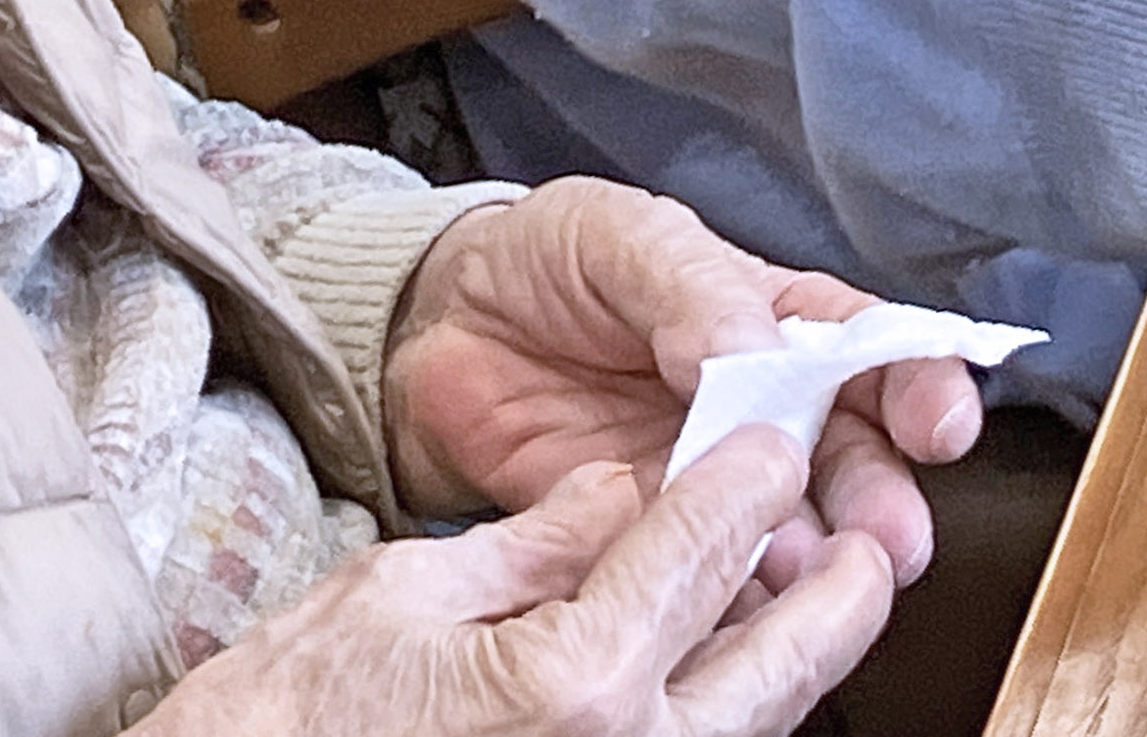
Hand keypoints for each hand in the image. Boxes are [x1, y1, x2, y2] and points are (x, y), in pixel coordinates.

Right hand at [142, 434, 885, 736]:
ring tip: (824, 595)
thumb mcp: (400, 595)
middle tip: (870, 535)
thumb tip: (615, 494)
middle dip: (839, 591)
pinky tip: (726, 672)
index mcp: (575, 681)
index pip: (704, 548)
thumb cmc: (276, 725)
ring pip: (750, 725)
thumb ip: (534, 542)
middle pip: (781, 663)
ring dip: (792, 659)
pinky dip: (722, 709)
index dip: (747, 478)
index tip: (770, 438)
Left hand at [384, 180, 980, 585]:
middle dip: (880, 500)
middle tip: (888, 540)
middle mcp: (759, 405)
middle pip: (849, 457)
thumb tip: (760, 348)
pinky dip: (723, 593)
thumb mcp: (623, 238)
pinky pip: (698, 572)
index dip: (920, 384)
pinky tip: (730, 600)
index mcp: (775, 318)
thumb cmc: (545, 260)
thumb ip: (692, 288)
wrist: (434, 328)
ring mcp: (702, 477)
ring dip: (809, 557)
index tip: (941, 424)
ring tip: (805, 576)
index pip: (872, 349)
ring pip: (786, 526)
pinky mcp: (641, 534)